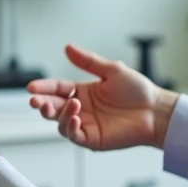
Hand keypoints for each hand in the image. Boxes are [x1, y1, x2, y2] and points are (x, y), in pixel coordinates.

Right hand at [26, 44, 179, 151]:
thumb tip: (67, 47)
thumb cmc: (138, 91)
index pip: (57, 89)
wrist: (156, 110)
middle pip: (53, 107)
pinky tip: (75, 117)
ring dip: (59, 114)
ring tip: (71, 104)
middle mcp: (81, 108)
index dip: (44, 88)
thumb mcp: (111, 70)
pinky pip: (74, 135)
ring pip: (61, 122)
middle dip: (42, 104)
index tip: (31, 86)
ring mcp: (86, 125)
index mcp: (83, 91)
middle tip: (35, 100)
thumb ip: (88, 61)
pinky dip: (71, 127)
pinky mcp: (93, 139)